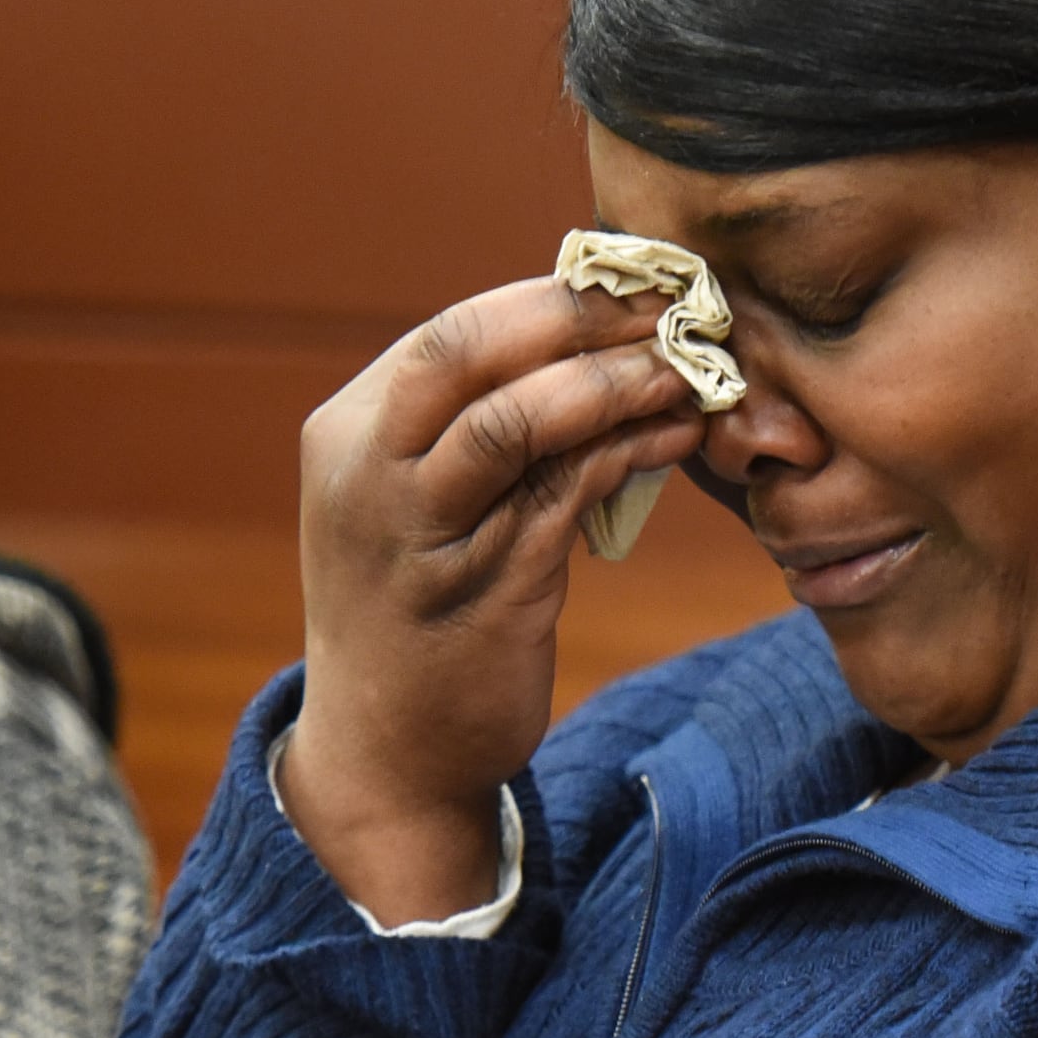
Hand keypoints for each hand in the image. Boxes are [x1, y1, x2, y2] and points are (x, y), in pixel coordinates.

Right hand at [282, 277, 704, 925]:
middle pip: (466, 355)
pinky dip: (628, 454)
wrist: (387, 754)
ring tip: (689, 366)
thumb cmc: (417, 607)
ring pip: (516, 424)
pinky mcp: (483, 595)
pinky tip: (678, 438)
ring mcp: (419, 538)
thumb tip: (599, 340)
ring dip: (616, 383)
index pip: (451, 333)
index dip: (551, 299)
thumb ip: (477, 426)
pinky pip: (564, 499)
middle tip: (669, 306)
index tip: (635, 283)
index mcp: (347, 435)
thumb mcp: (417, 502)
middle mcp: (368, 477)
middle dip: (578, 318)